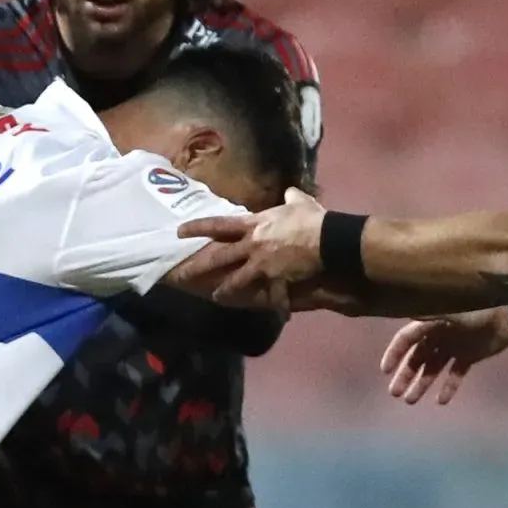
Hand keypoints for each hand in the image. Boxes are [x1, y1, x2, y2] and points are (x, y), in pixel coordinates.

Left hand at [178, 187, 326, 307]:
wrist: (327, 238)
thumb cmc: (311, 219)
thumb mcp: (299, 202)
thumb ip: (290, 197)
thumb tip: (289, 192)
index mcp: (254, 225)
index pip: (219, 225)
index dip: (198, 228)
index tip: (179, 231)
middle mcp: (252, 246)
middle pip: (220, 257)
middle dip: (199, 266)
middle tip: (182, 274)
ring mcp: (262, 265)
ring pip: (237, 280)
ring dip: (225, 290)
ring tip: (216, 297)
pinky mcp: (276, 280)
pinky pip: (275, 296)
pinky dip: (279, 305)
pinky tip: (281, 315)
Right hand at [382, 312, 507, 405]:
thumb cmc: (478, 310)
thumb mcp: (452, 311)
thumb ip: (429, 313)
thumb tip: (405, 311)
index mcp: (431, 323)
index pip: (406, 340)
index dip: (394, 354)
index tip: (386, 371)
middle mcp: (439, 336)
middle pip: (416, 358)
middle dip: (405, 375)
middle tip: (395, 393)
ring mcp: (453, 347)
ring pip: (432, 369)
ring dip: (421, 384)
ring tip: (411, 401)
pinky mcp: (469, 356)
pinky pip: (455, 374)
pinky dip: (449, 387)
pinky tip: (441, 401)